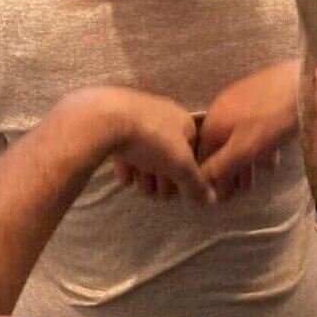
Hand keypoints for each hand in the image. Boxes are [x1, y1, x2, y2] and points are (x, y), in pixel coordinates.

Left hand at [65, 87, 213, 203]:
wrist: (105, 119)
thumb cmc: (151, 139)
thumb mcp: (180, 165)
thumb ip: (195, 184)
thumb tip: (211, 200)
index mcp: (184, 121)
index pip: (192, 154)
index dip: (184, 176)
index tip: (175, 191)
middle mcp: (164, 116)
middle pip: (168, 155)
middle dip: (162, 178)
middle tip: (154, 193)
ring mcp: (137, 118)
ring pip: (147, 153)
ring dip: (145, 174)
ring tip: (139, 187)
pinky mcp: (114, 123)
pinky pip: (125, 148)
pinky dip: (127, 165)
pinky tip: (125, 178)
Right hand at [197, 60, 298, 198]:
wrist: (306, 82)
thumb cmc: (273, 119)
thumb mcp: (244, 150)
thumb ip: (220, 168)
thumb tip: (200, 185)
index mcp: (213, 122)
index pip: (202, 157)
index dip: (211, 179)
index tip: (225, 196)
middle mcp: (221, 109)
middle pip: (220, 147)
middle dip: (230, 171)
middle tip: (242, 190)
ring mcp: (240, 101)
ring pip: (237, 138)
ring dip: (245, 160)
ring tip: (257, 177)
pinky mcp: (260, 96)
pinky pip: (252, 127)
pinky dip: (258, 145)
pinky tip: (271, 156)